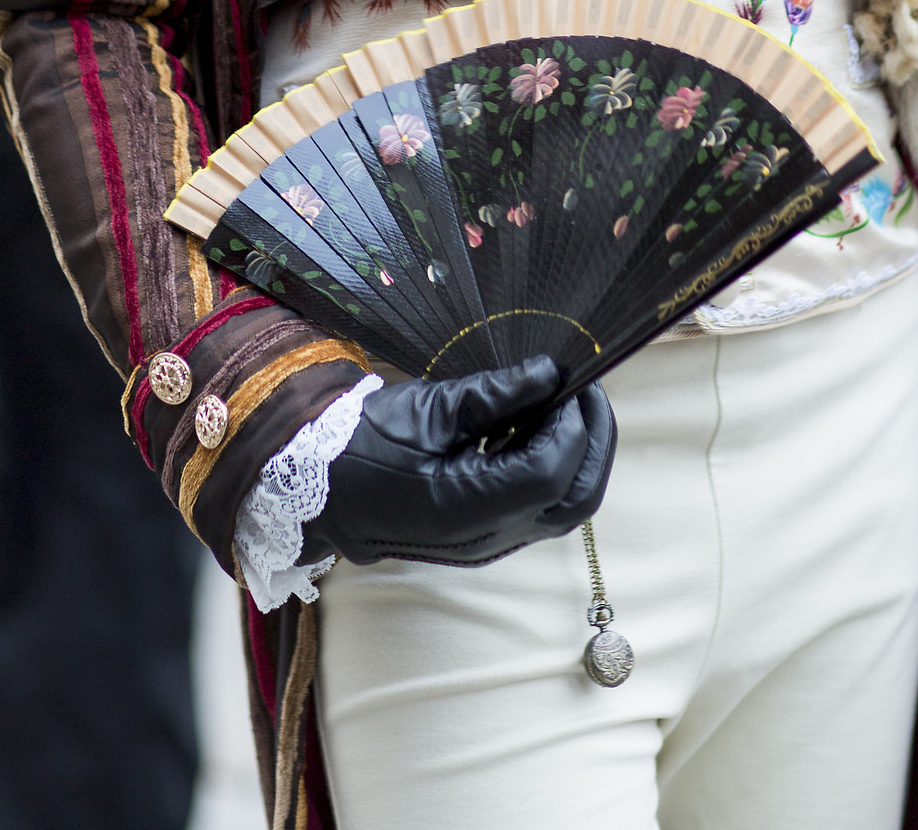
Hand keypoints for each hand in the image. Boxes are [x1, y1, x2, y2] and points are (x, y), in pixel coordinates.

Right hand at [307, 354, 615, 567]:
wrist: (322, 490)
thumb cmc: (364, 444)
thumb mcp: (430, 409)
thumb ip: (495, 395)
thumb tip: (550, 374)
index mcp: (467, 507)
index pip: (552, 472)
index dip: (574, 424)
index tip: (570, 379)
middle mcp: (487, 536)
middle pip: (574, 500)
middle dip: (595, 442)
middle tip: (586, 390)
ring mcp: (489, 542)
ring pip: (564, 509)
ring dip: (579, 455)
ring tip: (564, 403)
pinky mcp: (486, 535)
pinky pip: (539, 507)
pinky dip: (553, 466)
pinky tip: (537, 427)